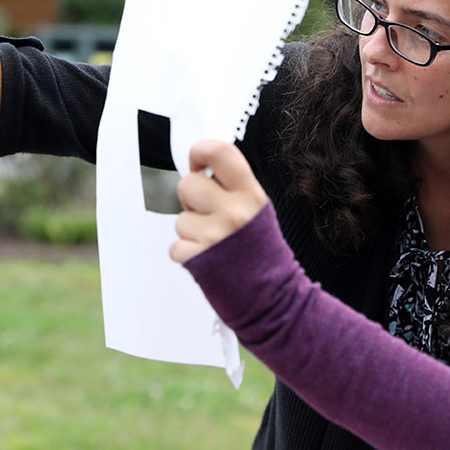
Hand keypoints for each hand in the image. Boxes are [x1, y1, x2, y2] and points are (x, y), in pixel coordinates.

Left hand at [170, 140, 269, 263]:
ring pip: (179, 219)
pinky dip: (187, 254)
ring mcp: (215, 236)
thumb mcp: (257, 210)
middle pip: (187, 184)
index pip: (220, 152)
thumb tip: (201, 171)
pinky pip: (175, 247)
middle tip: (207, 214)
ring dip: (190, 232)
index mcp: (251, 195)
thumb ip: (233, 188)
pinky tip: (208, 259)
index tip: (197, 165)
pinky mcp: (198, 260)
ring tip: (214, 244)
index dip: (200, 152)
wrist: (273, 297)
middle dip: (190, 199)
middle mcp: (234, 212)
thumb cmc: (262, 253)